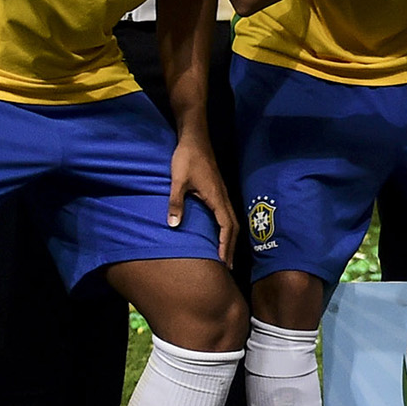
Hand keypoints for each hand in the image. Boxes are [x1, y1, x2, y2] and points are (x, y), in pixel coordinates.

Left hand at [169, 130, 235, 263]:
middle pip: (233, 227)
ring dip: (230, 239)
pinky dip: (226, 229)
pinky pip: (227, 215)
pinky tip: (221, 235)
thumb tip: (173, 225)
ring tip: (226, 255)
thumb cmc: (187, 158)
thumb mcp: (178, 181)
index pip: (226, 226)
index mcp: (216, 197)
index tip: (223, 262)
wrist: (194, 138)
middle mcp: (223, 198)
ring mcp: (222, 194)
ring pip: (232, 221)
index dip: (225, 245)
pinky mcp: (218, 192)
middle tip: (228, 267)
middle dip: (231, 247)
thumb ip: (176, 203)